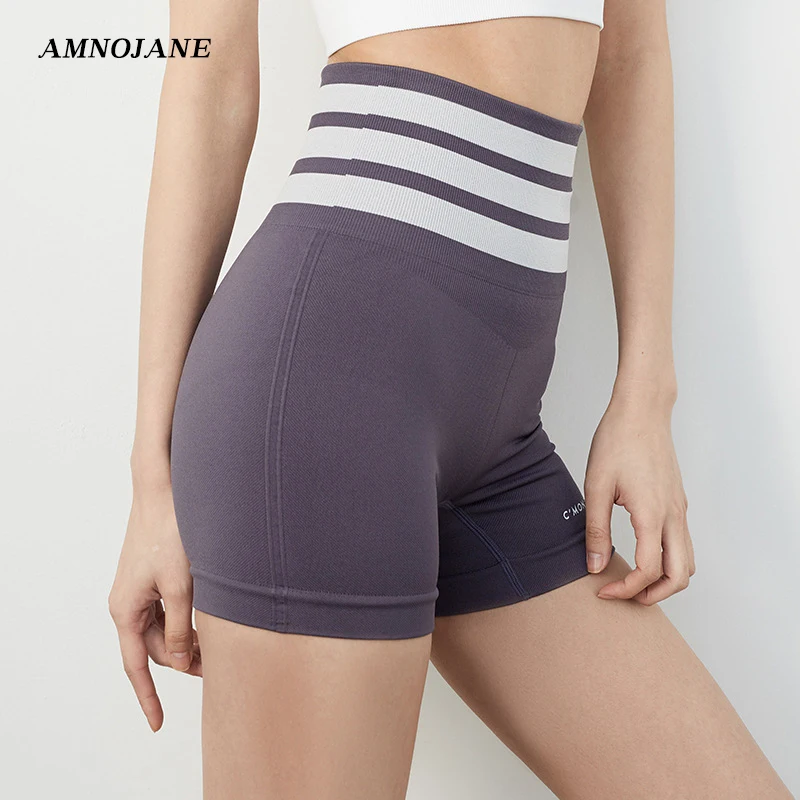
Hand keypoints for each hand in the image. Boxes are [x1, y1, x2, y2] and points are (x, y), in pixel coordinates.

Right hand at [108, 481, 200, 731]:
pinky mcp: (152, 578)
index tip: (157, 724)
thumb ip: (181, 628)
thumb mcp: (180, 587)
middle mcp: (127, 604)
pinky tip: (210, 621)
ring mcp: (139, 591)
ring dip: (189, 639)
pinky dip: (187, 620)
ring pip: (164, 629)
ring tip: (220, 644)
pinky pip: (166, 610)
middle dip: (185, 660)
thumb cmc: (170, 535)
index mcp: (126, 610)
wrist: (163, 493)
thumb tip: (184, 661)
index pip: (137, 666)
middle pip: (157, 648)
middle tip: (220, 666)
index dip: (148, 697)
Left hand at [583, 392, 694, 604]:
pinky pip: (684, 542)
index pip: (649, 571)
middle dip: (655, 595)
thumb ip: (596, 530)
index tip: (602, 590)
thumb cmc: (617, 441)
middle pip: (680, 575)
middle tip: (624, 595)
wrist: (642, 411)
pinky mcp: (678, 501)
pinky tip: (642, 552)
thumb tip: (595, 566)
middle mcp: (673, 515)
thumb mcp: (596, 486)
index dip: (626, 589)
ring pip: (688, 561)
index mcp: (652, 514)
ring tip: (635, 581)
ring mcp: (680, 508)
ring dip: (666, 580)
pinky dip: (669, 559)